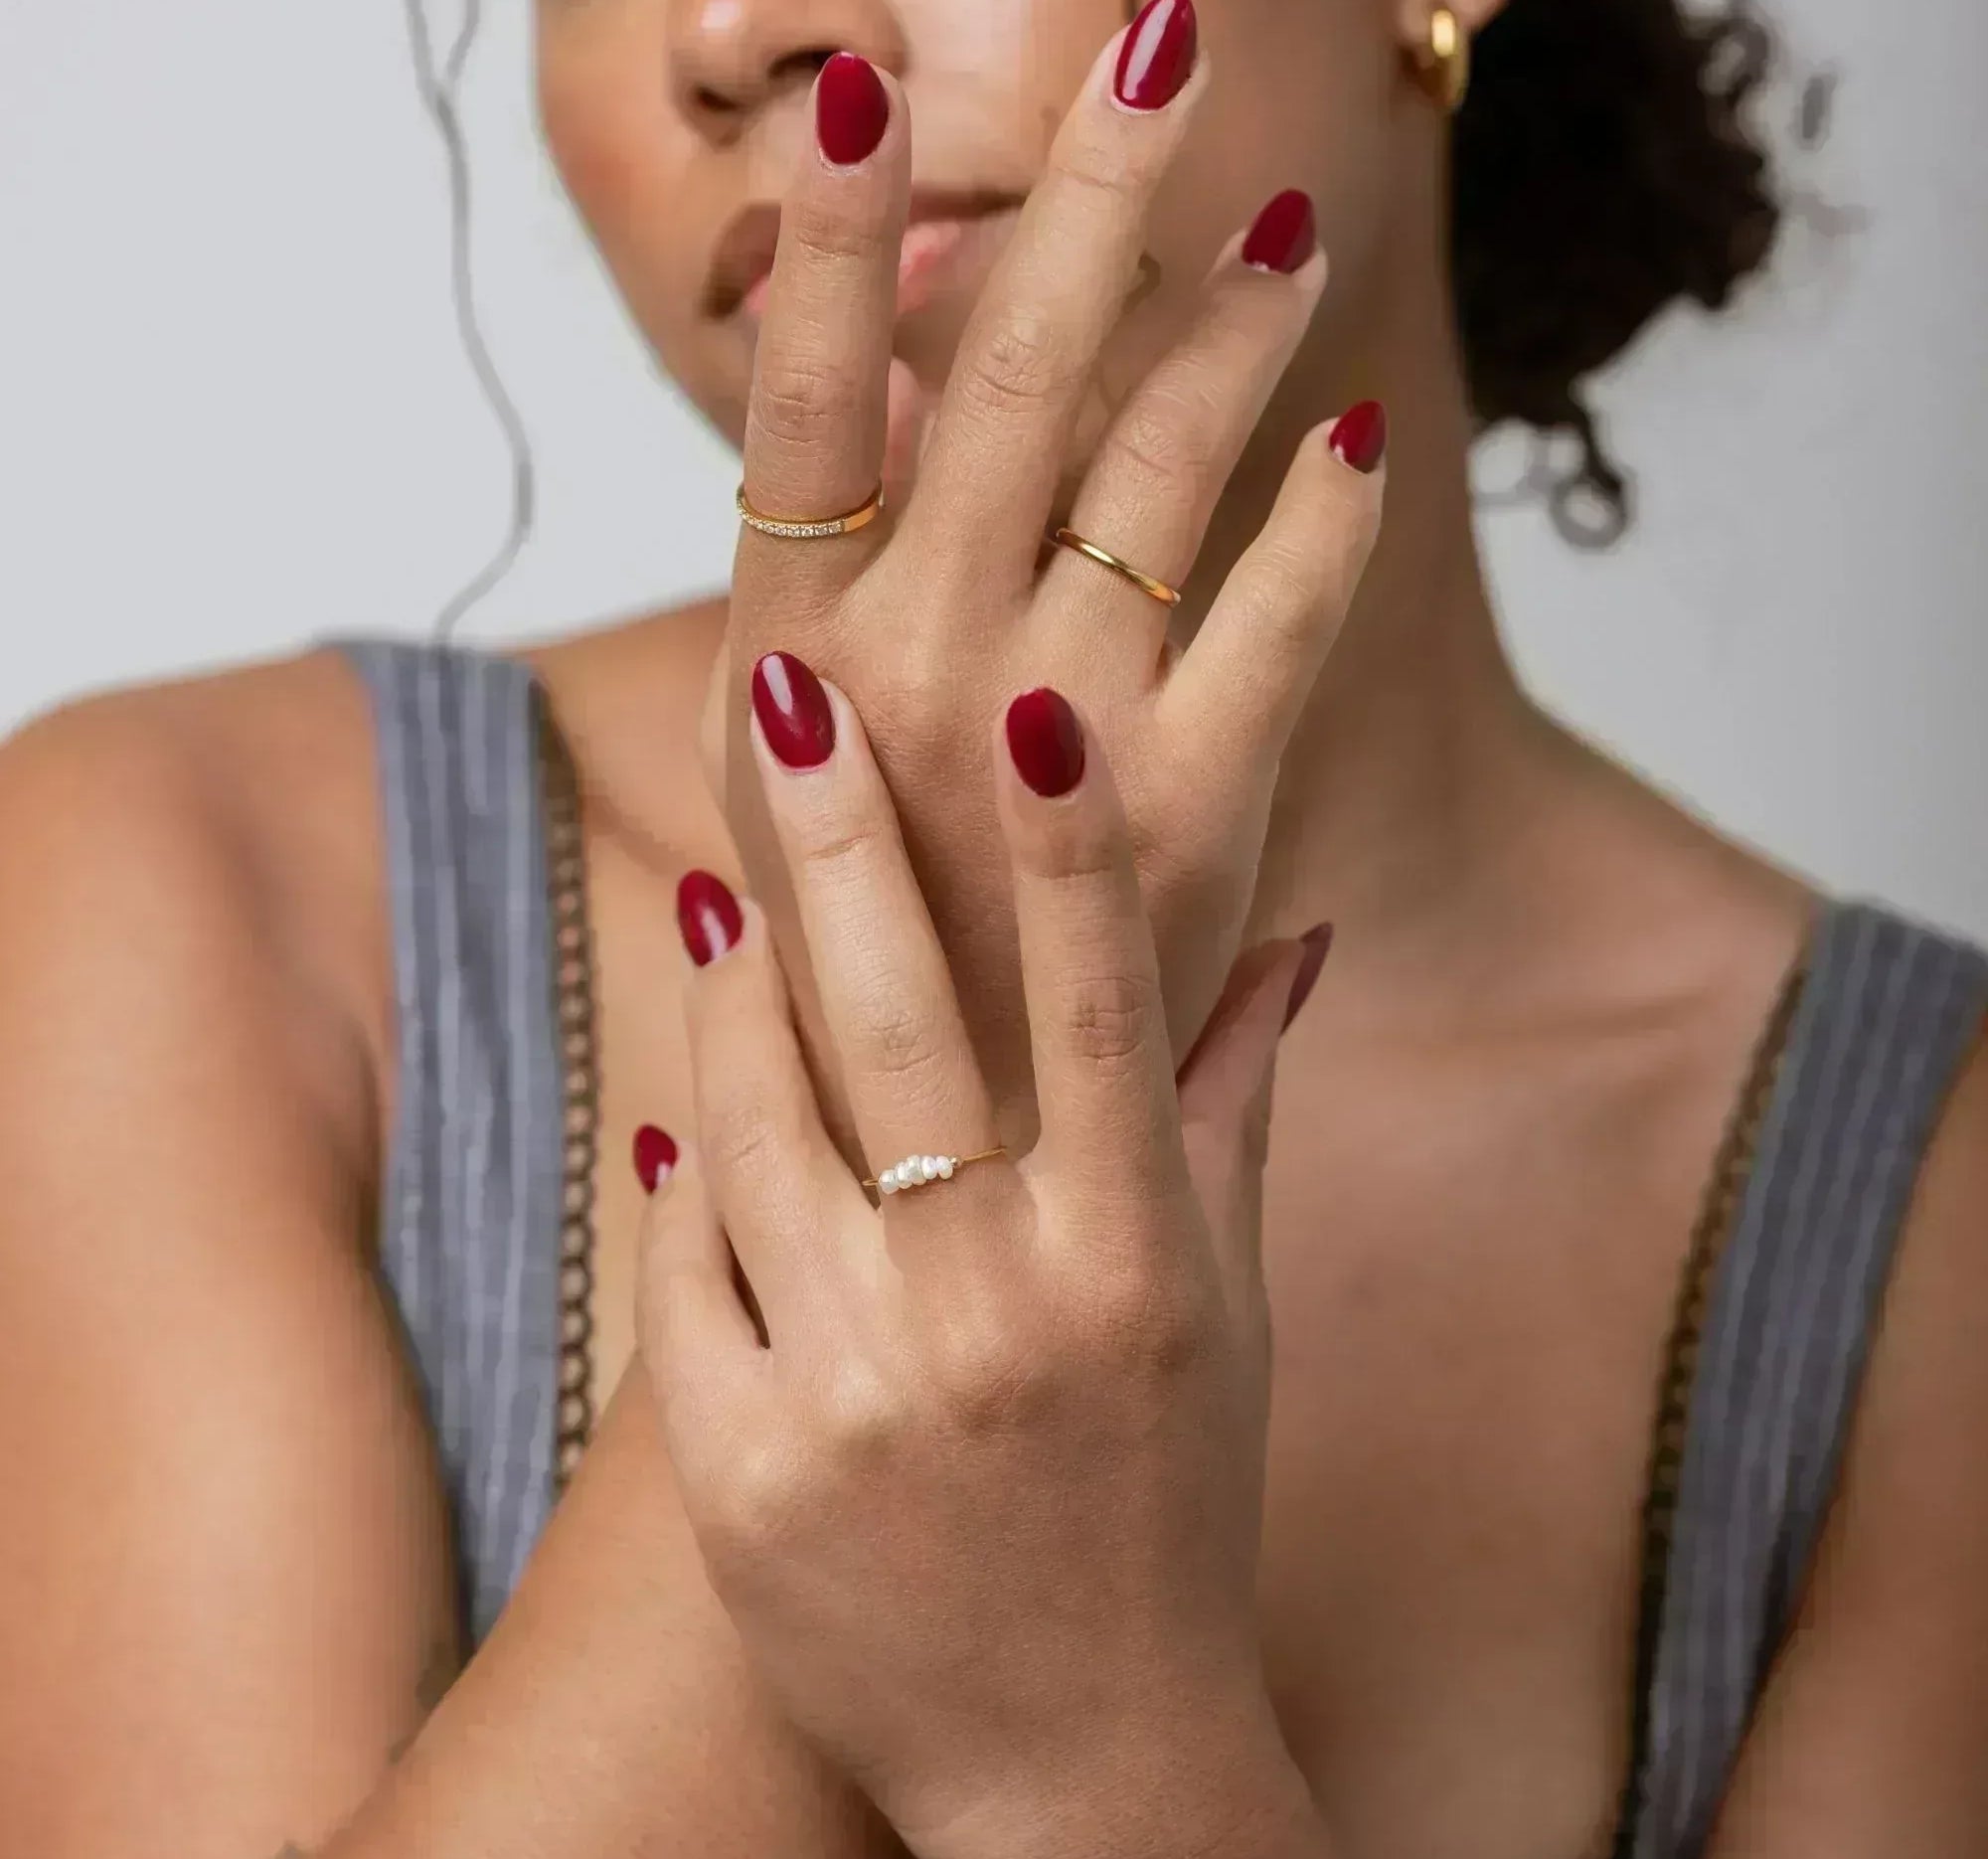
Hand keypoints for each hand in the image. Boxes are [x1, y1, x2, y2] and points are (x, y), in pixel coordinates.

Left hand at [648, 674, 1319, 1858]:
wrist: (1081, 1762)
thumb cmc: (1171, 1510)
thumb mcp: (1227, 1315)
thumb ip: (1235, 1111)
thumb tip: (1295, 931)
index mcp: (1135, 1263)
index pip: (1106, 1010)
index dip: (1075, 850)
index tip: (1045, 707)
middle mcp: (995, 1312)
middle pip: (897, 1027)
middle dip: (840, 843)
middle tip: (792, 694)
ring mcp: (852, 1391)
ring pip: (755, 1120)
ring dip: (736, 986)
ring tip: (733, 889)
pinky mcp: (739, 1466)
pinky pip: (686, 1260)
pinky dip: (685, 1162)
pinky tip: (686, 1091)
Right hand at [705, 11, 1381, 1133]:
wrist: (944, 1186)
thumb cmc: (860, 979)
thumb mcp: (789, 792)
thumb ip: (830, 619)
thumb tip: (882, 430)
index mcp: (783, 672)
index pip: (795, 405)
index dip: (823, 234)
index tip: (862, 73)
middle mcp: (899, 683)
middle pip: (997, 374)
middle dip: (1083, 191)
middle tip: (1154, 34)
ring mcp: (1044, 745)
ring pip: (1151, 467)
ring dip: (1228, 329)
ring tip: (1283, 233)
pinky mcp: (1191, 816)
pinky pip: (1277, 615)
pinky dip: (1321, 526)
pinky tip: (1348, 456)